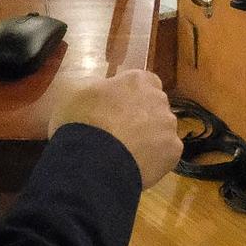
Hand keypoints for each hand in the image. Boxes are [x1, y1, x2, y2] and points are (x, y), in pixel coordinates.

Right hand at [50, 69, 180, 187]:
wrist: (92, 164)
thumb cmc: (80, 121)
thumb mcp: (71, 91)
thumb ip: (91, 85)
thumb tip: (96, 89)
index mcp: (137, 80)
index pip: (142, 81)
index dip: (129, 95)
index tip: (114, 108)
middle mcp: (159, 99)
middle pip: (153, 105)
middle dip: (140, 116)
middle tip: (118, 132)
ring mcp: (168, 126)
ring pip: (161, 130)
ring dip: (148, 137)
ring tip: (124, 153)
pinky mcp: (173, 152)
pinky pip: (164, 154)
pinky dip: (152, 159)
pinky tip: (133, 165)